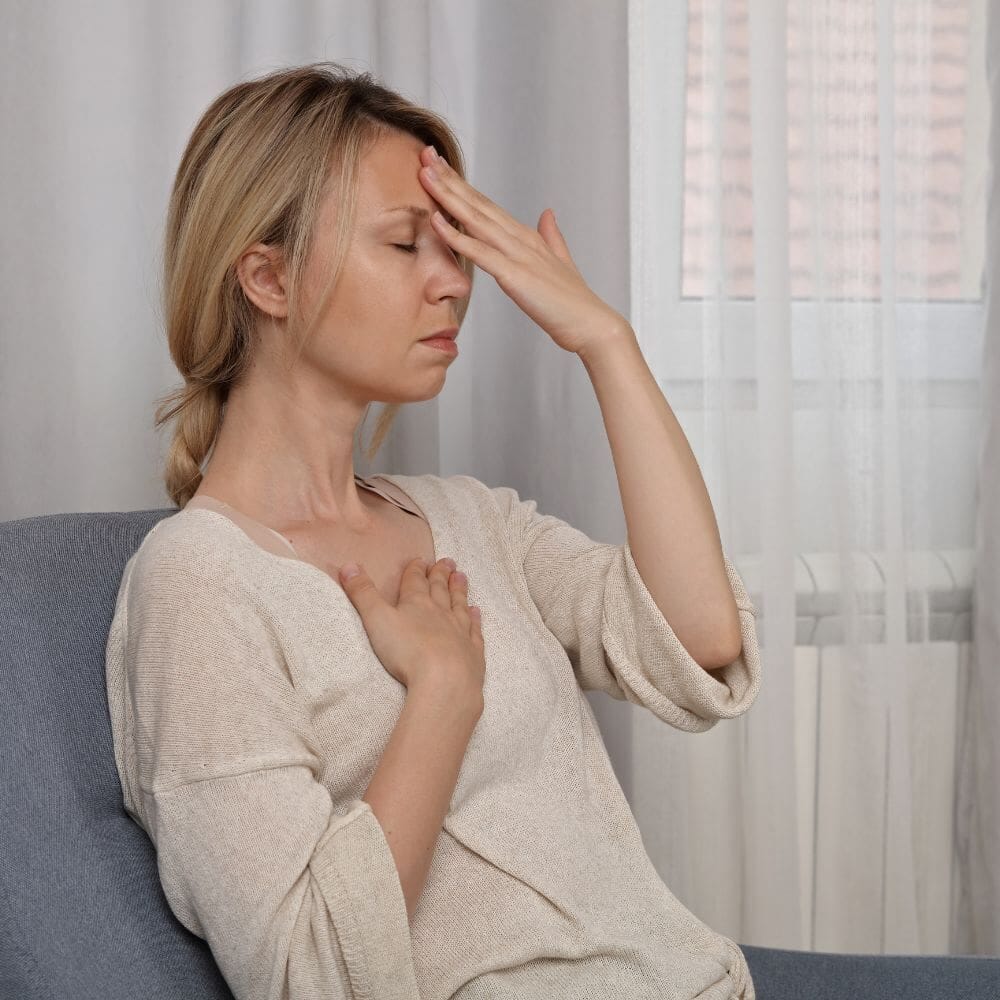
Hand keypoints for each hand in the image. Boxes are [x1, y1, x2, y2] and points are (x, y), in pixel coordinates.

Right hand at [338, 556, 484, 702]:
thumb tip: (348, 565)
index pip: (415, 581)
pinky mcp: (472, 652)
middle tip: (448, 561)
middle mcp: (441, 613)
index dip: (416, 569)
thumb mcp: (376, 620)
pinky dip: (475, 619)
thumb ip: (362, 593)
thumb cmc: (407, 651)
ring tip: (461, 576)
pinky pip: (474, 630)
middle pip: (440, 589)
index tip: (420, 560)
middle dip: (441, 574)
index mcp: (416, 603)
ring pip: (459, 605)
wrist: (445, 681)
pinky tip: (476, 612)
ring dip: (459, 590)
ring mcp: (460, 631)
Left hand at [417, 145, 630, 357]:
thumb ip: (552, 236)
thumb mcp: (560, 262)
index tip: (439, 166)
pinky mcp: (514, 275)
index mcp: (526, 236)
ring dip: (448, 196)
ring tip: (425, 174)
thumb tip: (548, 213)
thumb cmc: (573, 301)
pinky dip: (457, 236)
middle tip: (425, 154)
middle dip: (450, 179)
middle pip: (478, 203)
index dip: (462, 185)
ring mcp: (517, 255)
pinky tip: (437, 221)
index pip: (487, 205)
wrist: (591, 324)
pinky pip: (480, 253)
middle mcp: (520, 238)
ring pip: (476, 219)